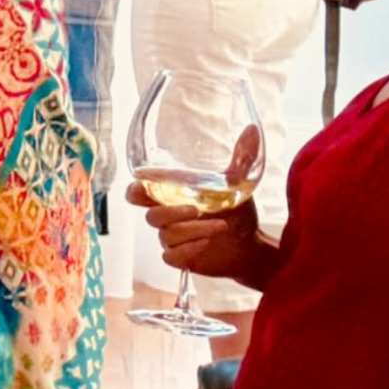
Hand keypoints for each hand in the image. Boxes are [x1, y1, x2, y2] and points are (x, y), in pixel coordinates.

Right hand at [137, 125, 268, 277]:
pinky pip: (171, 256)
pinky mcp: (180, 258)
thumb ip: (241, 159)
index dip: (135, 190)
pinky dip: (189, 250)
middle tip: (196, 208)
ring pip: (166, 235)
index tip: (142, 184)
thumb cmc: (236, 212)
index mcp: (171, 196)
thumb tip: (253, 130)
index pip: (137, 192)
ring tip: (220, 225)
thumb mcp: (238, 184)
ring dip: (194, 230)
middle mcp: (167, 217)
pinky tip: (207, 243)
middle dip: (171, 212)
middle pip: (151, 215)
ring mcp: (171, 239)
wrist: (250, 246)